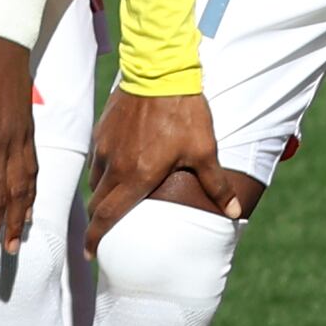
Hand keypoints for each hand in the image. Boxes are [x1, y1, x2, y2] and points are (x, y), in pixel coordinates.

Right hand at [83, 88, 252, 238]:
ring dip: (102, 194)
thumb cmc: (184, 112)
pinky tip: (118, 164)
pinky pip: (97, 158)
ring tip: (114, 198)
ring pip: (95, 180)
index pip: (107, 217)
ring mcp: (105, 147)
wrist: (160, 71)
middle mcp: (115, 166)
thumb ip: (216, 185)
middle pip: (97, 203)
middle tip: (103, 230)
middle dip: (98, 221)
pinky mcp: (102, 130)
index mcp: (137, 177)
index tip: (91, 254)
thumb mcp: (205, 150)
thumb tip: (234, 213)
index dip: (95, 238)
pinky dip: (103, 169)